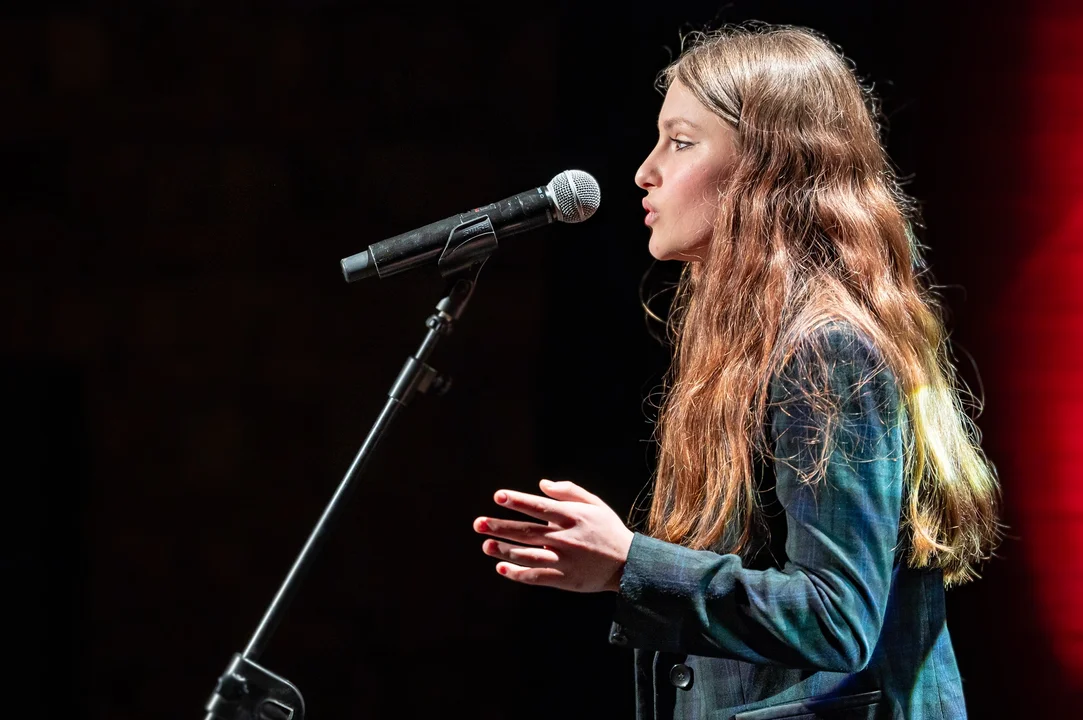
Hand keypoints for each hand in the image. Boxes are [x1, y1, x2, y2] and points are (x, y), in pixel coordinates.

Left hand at [473, 479, 634, 592]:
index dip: (518, 501)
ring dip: (504, 551)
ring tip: (486, 545)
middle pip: (527, 531)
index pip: (540, 507)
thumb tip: (541, 484)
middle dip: (501, 527)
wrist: (629, 564)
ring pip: (528, 555)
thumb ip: (568, 492)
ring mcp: (565, 560)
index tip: (498, 497)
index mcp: (573, 516)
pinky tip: (501, 568)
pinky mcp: (565, 579)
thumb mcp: (594, 504)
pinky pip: (536, 577)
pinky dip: (517, 573)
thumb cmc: (608, 529)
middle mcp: (566, 537)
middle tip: (478, 524)